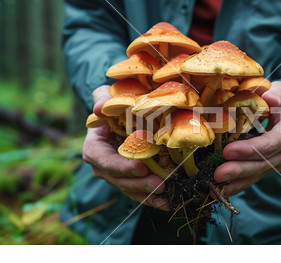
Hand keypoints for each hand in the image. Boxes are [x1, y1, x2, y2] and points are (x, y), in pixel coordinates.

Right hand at [82, 86, 168, 209]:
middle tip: (160, 184)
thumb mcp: (104, 96)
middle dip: (139, 184)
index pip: (105, 161)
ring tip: (166, 196)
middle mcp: (103, 166)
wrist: (119, 115)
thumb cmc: (112, 104)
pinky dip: (152, 199)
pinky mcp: (130, 180)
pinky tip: (167, 203)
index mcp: (94, 148)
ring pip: (130, 189)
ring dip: (147, 195)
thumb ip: (102, 99)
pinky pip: (139, 192)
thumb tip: (98, 108)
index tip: (141, 167)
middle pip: (119, 179)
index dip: (122, 166)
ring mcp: (116, 175)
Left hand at [214, 81, 280, 195]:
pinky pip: (254, 178)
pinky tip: (222, 190)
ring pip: (257, 174)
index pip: (270, 143)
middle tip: (217, 174)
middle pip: (262, 164)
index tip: (228, 151)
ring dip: (236, 181)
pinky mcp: (269, 168)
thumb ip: (277, 93)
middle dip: (239, 170)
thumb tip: (269, 98)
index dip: (250, 149)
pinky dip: (238, 185)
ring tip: (215, 184)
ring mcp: (278, 162)